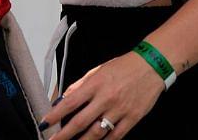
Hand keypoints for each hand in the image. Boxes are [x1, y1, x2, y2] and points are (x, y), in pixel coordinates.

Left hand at [39, 52, 162, 138]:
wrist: (151, 65)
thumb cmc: (123, 67)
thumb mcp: (98, 70)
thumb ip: (80, 85)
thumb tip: (63, 98)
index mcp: (95, 84)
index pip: (70, 102)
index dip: (55, 114)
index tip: (45, 123)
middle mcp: (106, 98)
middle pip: (80, 122)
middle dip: (64, 135)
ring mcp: (119, 110)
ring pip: (96, 133)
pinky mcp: (132, 118)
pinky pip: (115, 136)